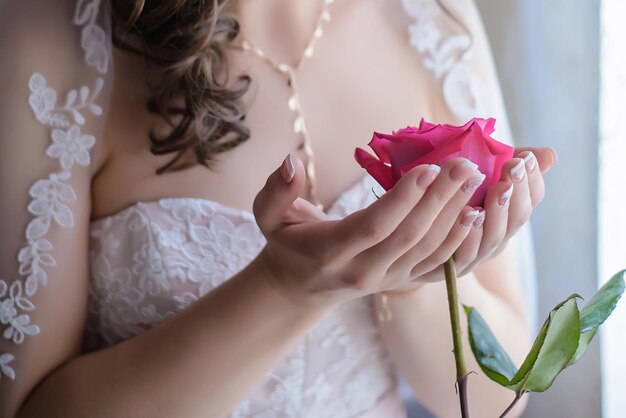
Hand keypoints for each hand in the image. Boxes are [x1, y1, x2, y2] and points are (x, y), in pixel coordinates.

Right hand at [252, 154, 486, 305]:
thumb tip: (290, 162)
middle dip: (440, 199)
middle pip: (409, 236)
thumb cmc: (287, 242)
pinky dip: (459, 242)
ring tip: (475, 181)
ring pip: (429, 251)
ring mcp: (386, 280)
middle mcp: (363, 272)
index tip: (429, 167)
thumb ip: (276, 191)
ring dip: (455, 216)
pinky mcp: (402, 282)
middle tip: (465, 164)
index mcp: (331, 252)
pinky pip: (437, 267)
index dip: (403, 199)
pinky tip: (476, 216)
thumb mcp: (270, 216)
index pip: (374, 225)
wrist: (301, 286)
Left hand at [417, 146, 556, 281]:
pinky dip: (470, 235)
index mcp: (504, 215)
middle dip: (518, 191)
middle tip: (513, 167)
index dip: (532, 180)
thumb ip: (505, 162)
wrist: (402, 230)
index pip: (531, 199)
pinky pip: (464, 255)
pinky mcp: (448, 267)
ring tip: (498, 187)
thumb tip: (550, 155)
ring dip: (498, 212)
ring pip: (494, 238)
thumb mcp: (472, 174)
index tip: (525, 156)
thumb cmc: (441, 195)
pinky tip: (470, 214)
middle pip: (517, 219)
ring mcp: (473, 255)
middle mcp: (493, 237)